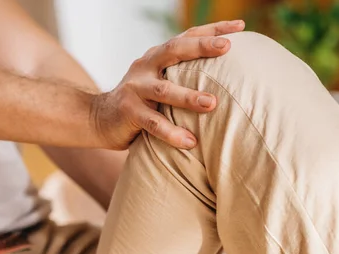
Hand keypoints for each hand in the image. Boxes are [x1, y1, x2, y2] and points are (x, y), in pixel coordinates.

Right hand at [91, 20, 244, 149]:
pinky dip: (172, 133)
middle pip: (174, 50)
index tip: (240, 27)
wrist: (99, 118)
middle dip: (201, 46)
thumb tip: (227, 81)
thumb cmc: (141, 102)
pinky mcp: (128, 112)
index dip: (212, 30)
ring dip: (189, 96)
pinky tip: (190, 142)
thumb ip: (182, 78)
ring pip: (165, 89)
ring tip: (212, 103)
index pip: (186, 37)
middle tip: (227, 46)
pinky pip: (153, 123)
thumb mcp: (160, 83)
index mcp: (157, 57)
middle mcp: (146, 66)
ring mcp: (135, 88)